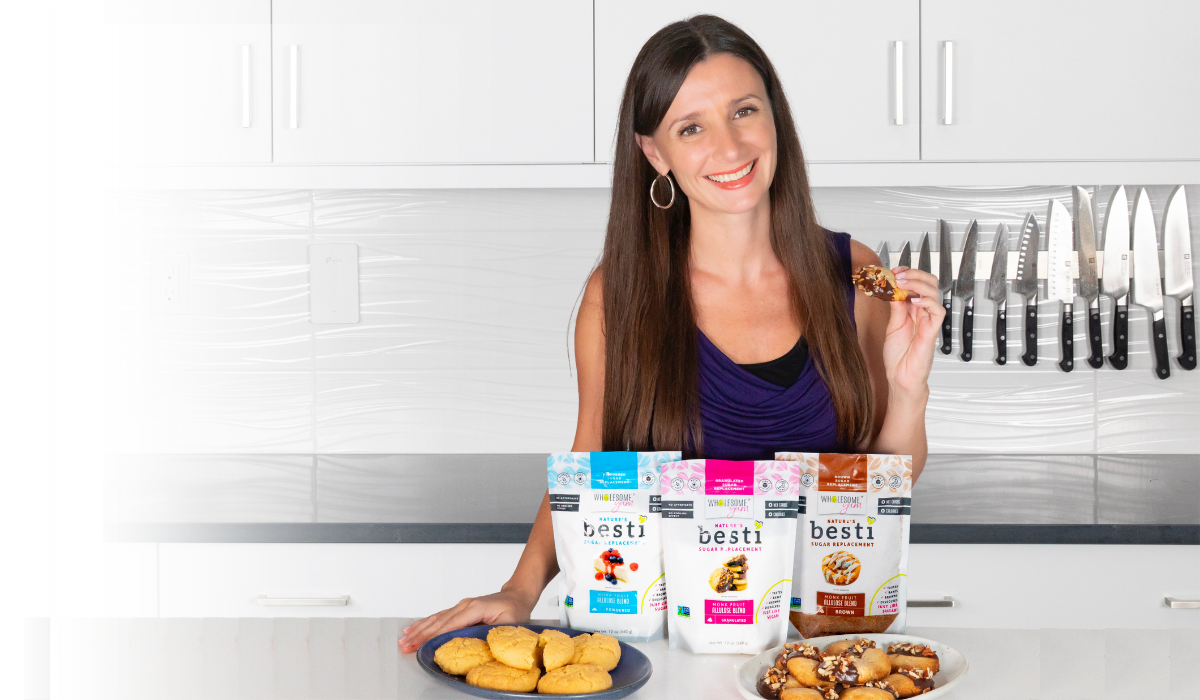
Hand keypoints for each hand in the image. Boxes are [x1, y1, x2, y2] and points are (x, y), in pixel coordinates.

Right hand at [398, 588, 538, 652]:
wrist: (517, 595)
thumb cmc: (516, 610)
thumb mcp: (508, 624)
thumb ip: (490, 633)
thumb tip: (474, 646)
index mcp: (475, 608)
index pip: (450, 624)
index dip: (433, 635)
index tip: (420, 644)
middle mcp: (465, 605)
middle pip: (438, 622)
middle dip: (420, 634)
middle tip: (405, 645)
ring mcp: (461, 605)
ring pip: (436, 619)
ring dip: (419, 630)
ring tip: (404, 639)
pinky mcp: (460, 608)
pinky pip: (439, 617)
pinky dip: (425, 623)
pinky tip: (415, 628)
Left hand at [885, 267, 944, 396]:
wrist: (900, 377)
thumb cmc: (898, 356)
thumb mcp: (892, 326)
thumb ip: (896, 308)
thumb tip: (893, 289)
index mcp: (914, 311)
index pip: (918, 284)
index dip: (909, 274)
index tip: (895, 271)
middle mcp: (923, 314)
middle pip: (930, 284)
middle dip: (915, 274)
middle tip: (899, 274)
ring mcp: (929, 322)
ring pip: (935, 293)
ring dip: (919, 284)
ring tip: (903, 283)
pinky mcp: (932, 332)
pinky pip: (938, 312)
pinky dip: (928, 302)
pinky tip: (915, 301)